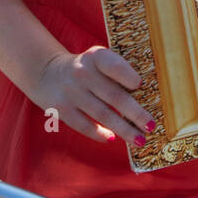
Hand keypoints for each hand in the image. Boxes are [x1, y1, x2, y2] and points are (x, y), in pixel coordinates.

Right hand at [29, 45, 155, 144]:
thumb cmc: (86, 69)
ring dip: (123, 129)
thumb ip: (117, 71)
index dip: (127, 75)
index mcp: (96, 57)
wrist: (47, 72)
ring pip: (102, 114)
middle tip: (151, 126)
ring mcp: (71, 92)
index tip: (140, 86)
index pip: (113, 66)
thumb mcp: (98, 60)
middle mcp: (83, 73)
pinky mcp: (61, 109)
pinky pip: (84, 125)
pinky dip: (99, 134)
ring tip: (140, 139)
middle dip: (135, 114)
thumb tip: (145, 97)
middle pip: (114, 96)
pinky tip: (112, 139)